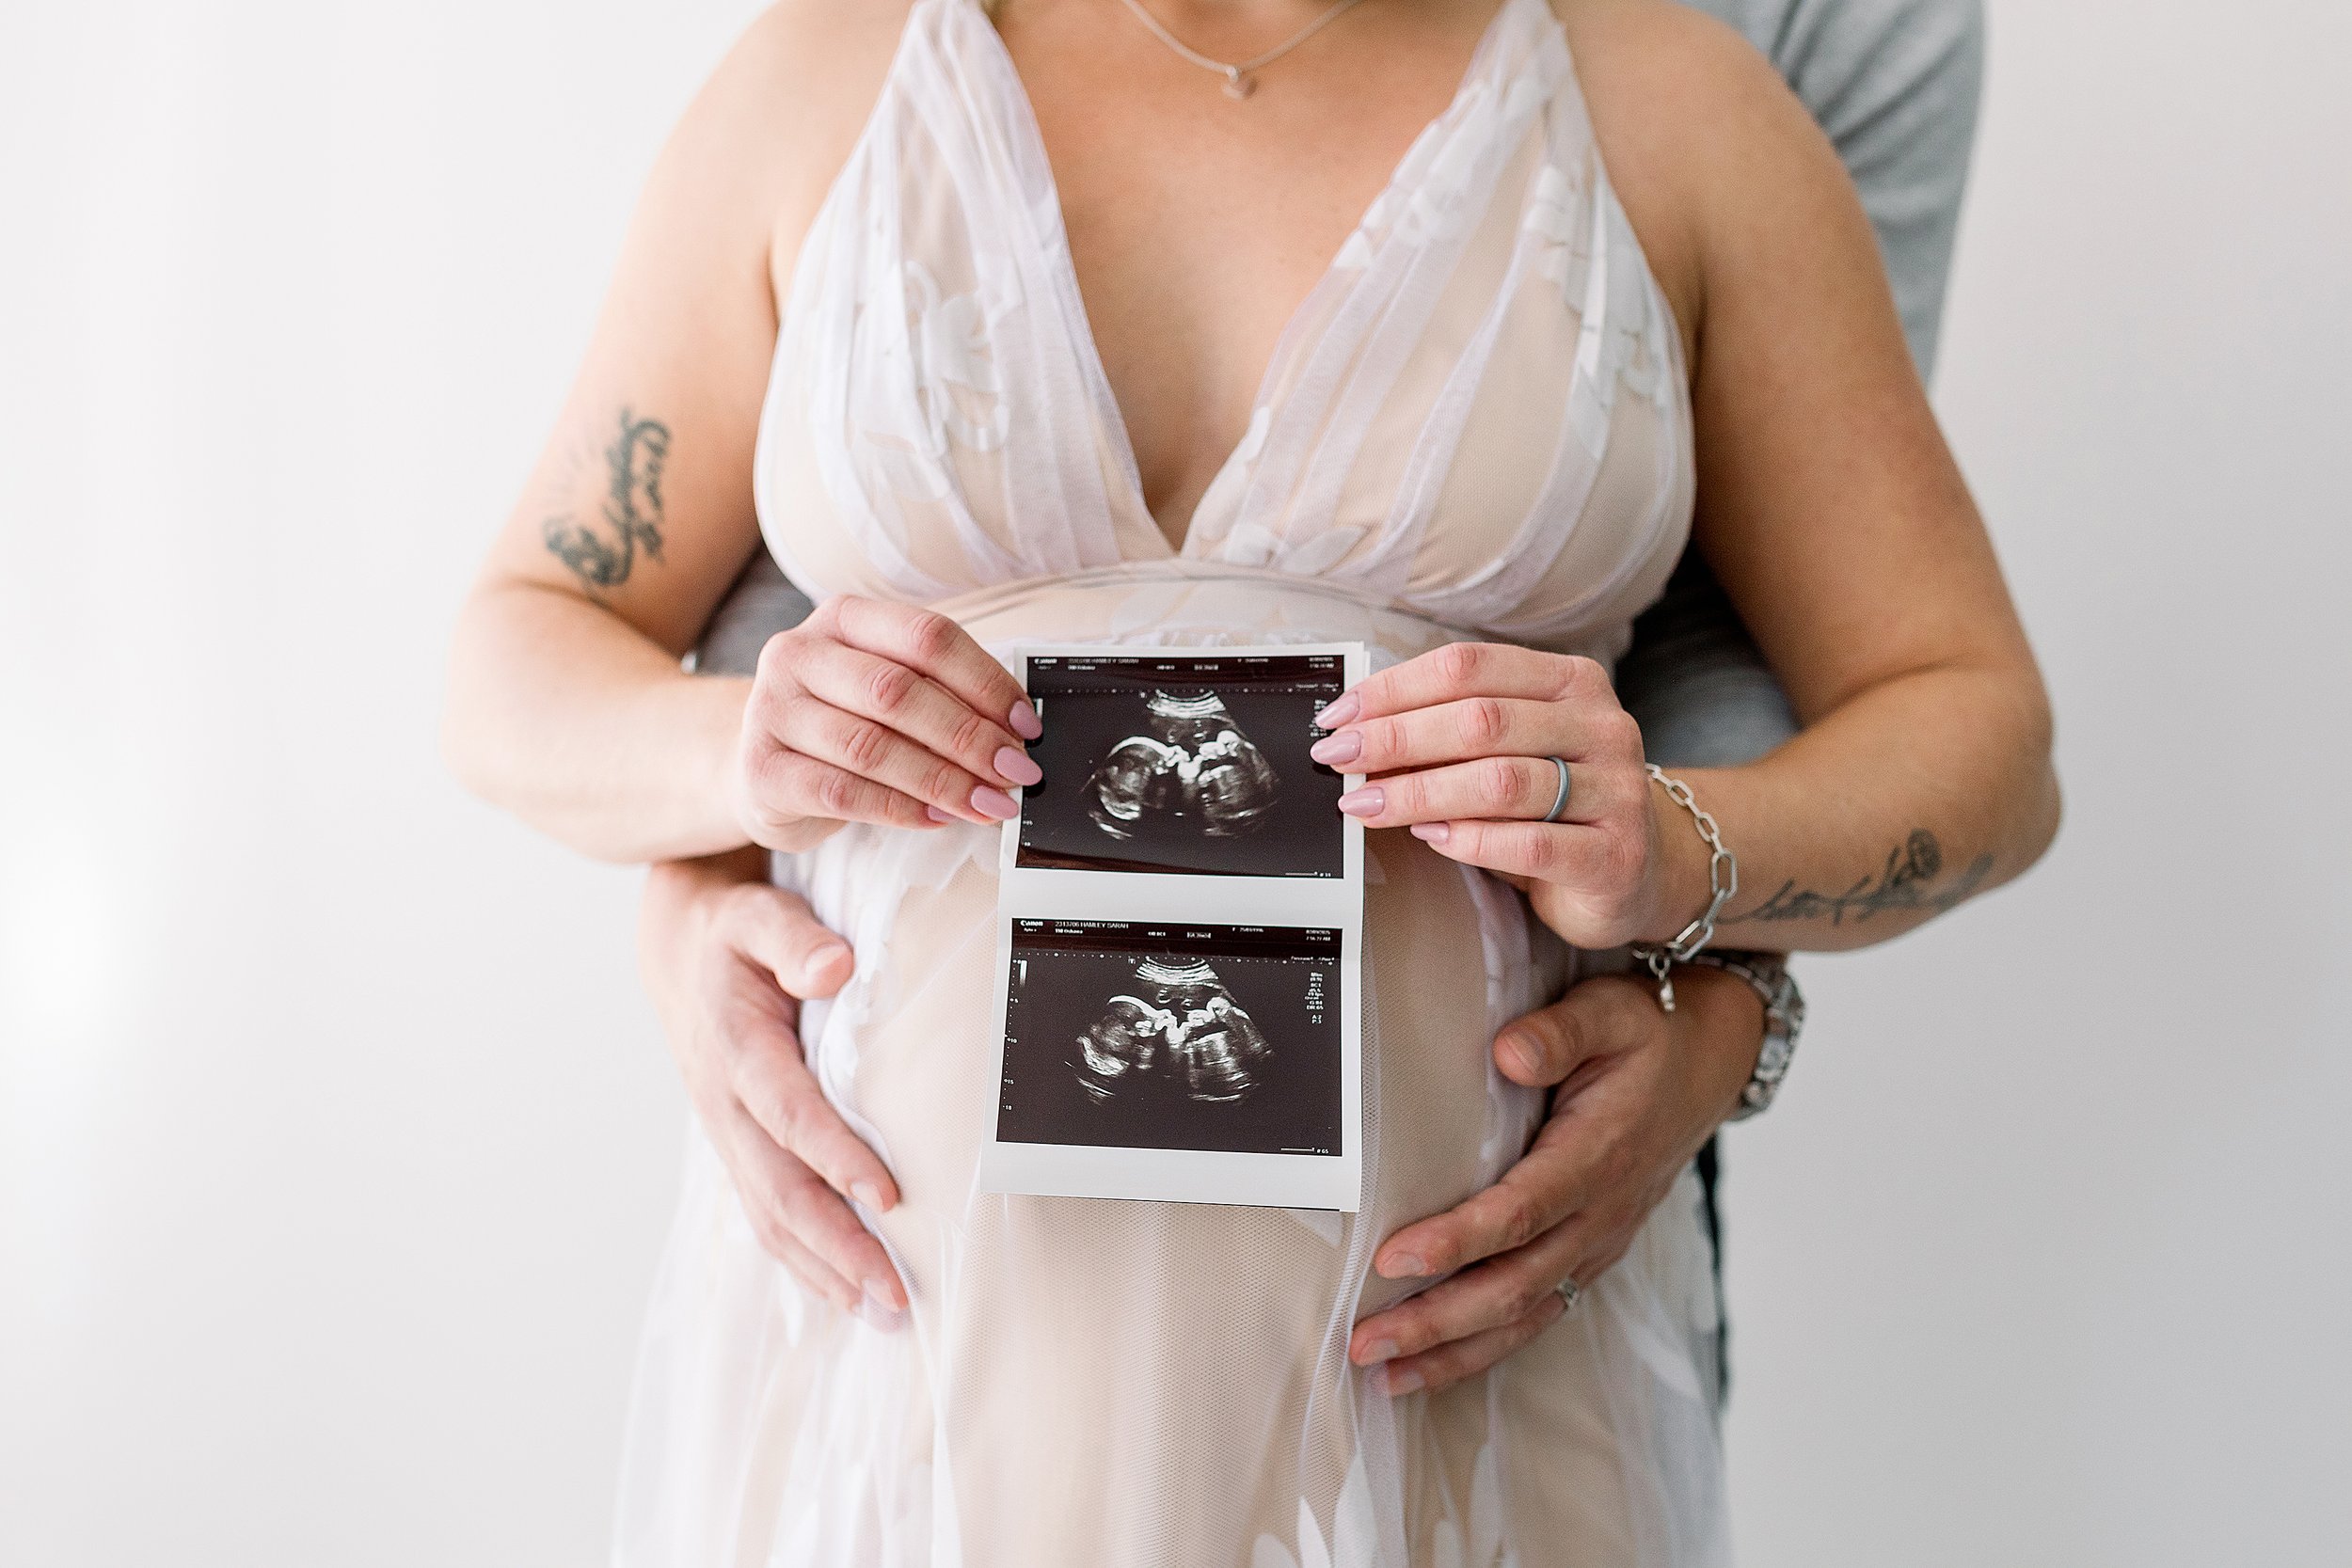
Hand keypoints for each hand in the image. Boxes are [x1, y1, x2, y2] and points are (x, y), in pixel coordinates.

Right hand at [639, 851, 907, 1319]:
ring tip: (883, 1310)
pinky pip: (766, 1215)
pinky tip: (846, 1291)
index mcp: (736, 1047)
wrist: (679, 953)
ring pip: (771, 1215)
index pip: (789, 1114)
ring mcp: (728, 1135)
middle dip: (837, 1246)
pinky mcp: (737, 1149)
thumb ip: (793, 938)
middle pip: (780, 1188)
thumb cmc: (733, 934)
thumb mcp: (757, 916)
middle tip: (894, 1291)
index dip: (834, 1157)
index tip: (886, 1197)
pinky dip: (805, 1260)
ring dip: (825, 1269)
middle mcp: (726, 1103)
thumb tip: (835, 964)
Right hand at [733, 595, 1045, 850]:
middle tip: (1015, 772)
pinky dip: (900, 809)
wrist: (764, 770)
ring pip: (871, 746)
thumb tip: (1016, 734)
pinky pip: (841, 793)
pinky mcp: (761, 770)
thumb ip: (942, 696)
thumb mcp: (885, 693)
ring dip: (943, 780)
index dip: (985, 681)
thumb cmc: (841, 724)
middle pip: (898, 691)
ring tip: (988, 803)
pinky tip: (939, 818)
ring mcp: (771, 710)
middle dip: (968, 738)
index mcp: (843, 618)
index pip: (926, 636)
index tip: (1025, 725)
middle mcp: (799, 653)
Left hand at [1311, 642, 1700, 948]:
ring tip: (1364, 804)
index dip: (1396, 688)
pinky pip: (1528, 843)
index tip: (1338, 716)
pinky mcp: (1615, 856)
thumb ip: (1454, 732)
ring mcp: (1616, 791)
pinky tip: (1429, 838)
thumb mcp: (1514, 752)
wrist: (1637, 875)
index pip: (1470, 667)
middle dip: (1396, 738)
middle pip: (1481, 720)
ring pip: (1500, 782)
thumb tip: (1358, 729)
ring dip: (1418, 792)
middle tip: (1337, 759)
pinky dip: (1468, 839)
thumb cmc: (1556, 807)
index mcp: (1572, 682)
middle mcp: (1603, 726)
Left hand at [1346, 966, 1763, 1395]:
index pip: (1522, 1212)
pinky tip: (1431, 1367)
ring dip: (1453, 1351)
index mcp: (1598, 1156)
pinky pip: (1538, 1315)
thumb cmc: (1648, 1036)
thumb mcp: (1612, 1012)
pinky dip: (1484, 1349)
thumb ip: (1560, 1032)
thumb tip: (1508, 1053)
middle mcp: (1600, 1214)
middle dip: (1437, 1321)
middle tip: (1365, 1340)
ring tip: (1383, 1374)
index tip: (1393, 1257)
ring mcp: (1597, 1243)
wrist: (1706, 1065)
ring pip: (1525, 1315)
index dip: (1458, 1241)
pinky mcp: (1589, 1255)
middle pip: (1514, 1285)